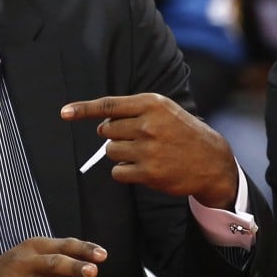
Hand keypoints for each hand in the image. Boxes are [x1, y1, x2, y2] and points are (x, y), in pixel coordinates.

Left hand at [61, 93, 238, 208]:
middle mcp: (149, 124)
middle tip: (137, 138)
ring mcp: (148, 149)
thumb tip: (99, 123)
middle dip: (115, 136)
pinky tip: (144, 168)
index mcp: (152, 104)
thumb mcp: (163, 110)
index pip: (108, 106)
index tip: (64, 113)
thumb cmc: (181, 132)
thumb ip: (133, 111)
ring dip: (121, 154)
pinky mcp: (148, 172)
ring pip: (109, 152)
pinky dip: (124, 171)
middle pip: (106, 131)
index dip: (83, 109)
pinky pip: (117, 171)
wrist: (212, 160)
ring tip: (145, 153)